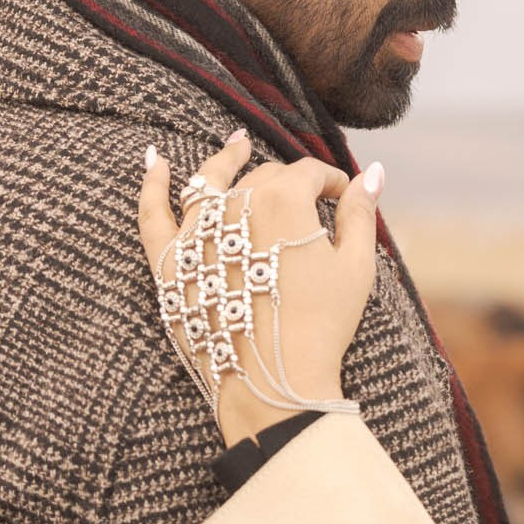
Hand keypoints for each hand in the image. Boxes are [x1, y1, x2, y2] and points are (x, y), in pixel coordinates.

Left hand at [141, 133, 382, 445]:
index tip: (344, 198)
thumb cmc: (323, 325)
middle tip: (309, 202)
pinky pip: (152, 212)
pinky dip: (151, 183)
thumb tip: (372, 172)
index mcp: (283, 200)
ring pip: (210, 181)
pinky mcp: (169, 261)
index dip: (332, 182)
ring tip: (237, 141)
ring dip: (226, 157)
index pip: (309, 173)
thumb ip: (361, 214)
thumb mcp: (354, 267)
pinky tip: (155, 161)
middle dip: (289, 182)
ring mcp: (196, 232)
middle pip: (263, 177)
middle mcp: (234, 204)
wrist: (275, 381)